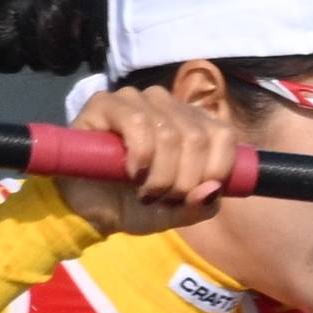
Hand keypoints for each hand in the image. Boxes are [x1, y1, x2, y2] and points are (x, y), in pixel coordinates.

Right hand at [62, 77, 244, 236]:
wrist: (88, 210)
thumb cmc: (133, 204)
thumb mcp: (175, 213)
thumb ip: (201, 206)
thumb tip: (212, 189)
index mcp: (194, 124)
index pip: (224, 135)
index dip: (215, 170)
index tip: (190, 196)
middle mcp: (170, 105)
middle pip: (197, 137)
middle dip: (182, 180)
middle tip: (161, 198)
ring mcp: (138, 99)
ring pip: (170, 132)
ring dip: (160, 174)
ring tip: (144, 190)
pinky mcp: (106, 103)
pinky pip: (137, 123)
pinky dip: (140, 156)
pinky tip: (132, 172)